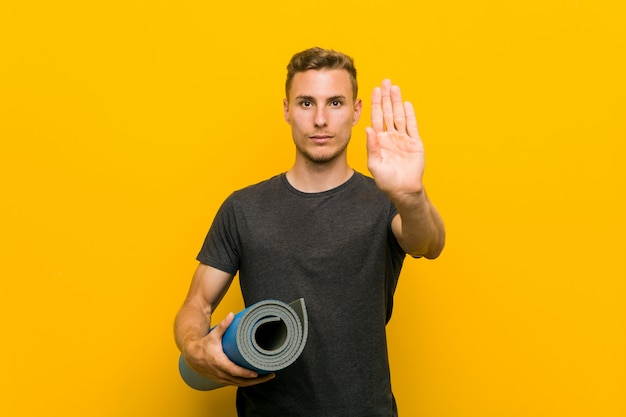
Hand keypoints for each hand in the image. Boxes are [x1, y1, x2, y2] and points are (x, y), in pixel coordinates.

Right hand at [183, 312, 274, 386]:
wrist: (191, 355)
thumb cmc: (203, 345)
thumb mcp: (213, 335)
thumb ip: (223, 325)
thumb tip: (231, 314)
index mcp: (219, 362)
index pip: (235, 371)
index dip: (246, 373)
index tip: (257, 373)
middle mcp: (220, 373)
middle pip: (241, 381)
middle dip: (257, 380)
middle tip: (269, 375)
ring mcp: (220, 378)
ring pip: (239, 384)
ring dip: (253, 383)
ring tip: (266, 377)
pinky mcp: (221, 380)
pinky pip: (235, 384)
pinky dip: (245, 383)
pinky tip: (254, 380)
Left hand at [366, 79, 424, 197]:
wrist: (403, 190)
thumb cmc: (386, 180)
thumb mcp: (374, 163)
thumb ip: (372, 146)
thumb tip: (367, 128)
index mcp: (379, 140)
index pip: (377, 117)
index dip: (376, 103)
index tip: (374, 90)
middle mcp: (391, 136)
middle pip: (388, 112)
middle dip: (386, 97)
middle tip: (385, 81)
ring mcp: (403, 138)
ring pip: (399, 116)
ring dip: (397, 102)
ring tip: (395, 87)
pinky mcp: (415, 143)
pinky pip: (412, 126)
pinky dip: (410, 115)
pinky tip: (406, 104)